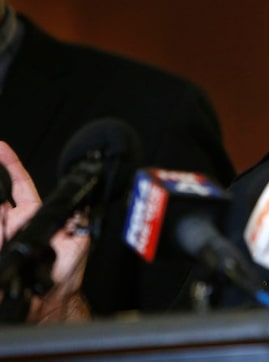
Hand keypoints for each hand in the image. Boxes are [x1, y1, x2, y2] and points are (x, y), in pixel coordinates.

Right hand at [0, 141, 90, 322]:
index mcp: (34, 215)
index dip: (10, 166)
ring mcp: (2, 235)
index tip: (0, 148)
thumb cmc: (66, 273)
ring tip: (6, 225)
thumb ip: (75, 218)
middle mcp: (14, 223)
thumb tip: (80, 199)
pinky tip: (3, 233)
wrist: (50, 300)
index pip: (19, 184)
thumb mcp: (79, 240)